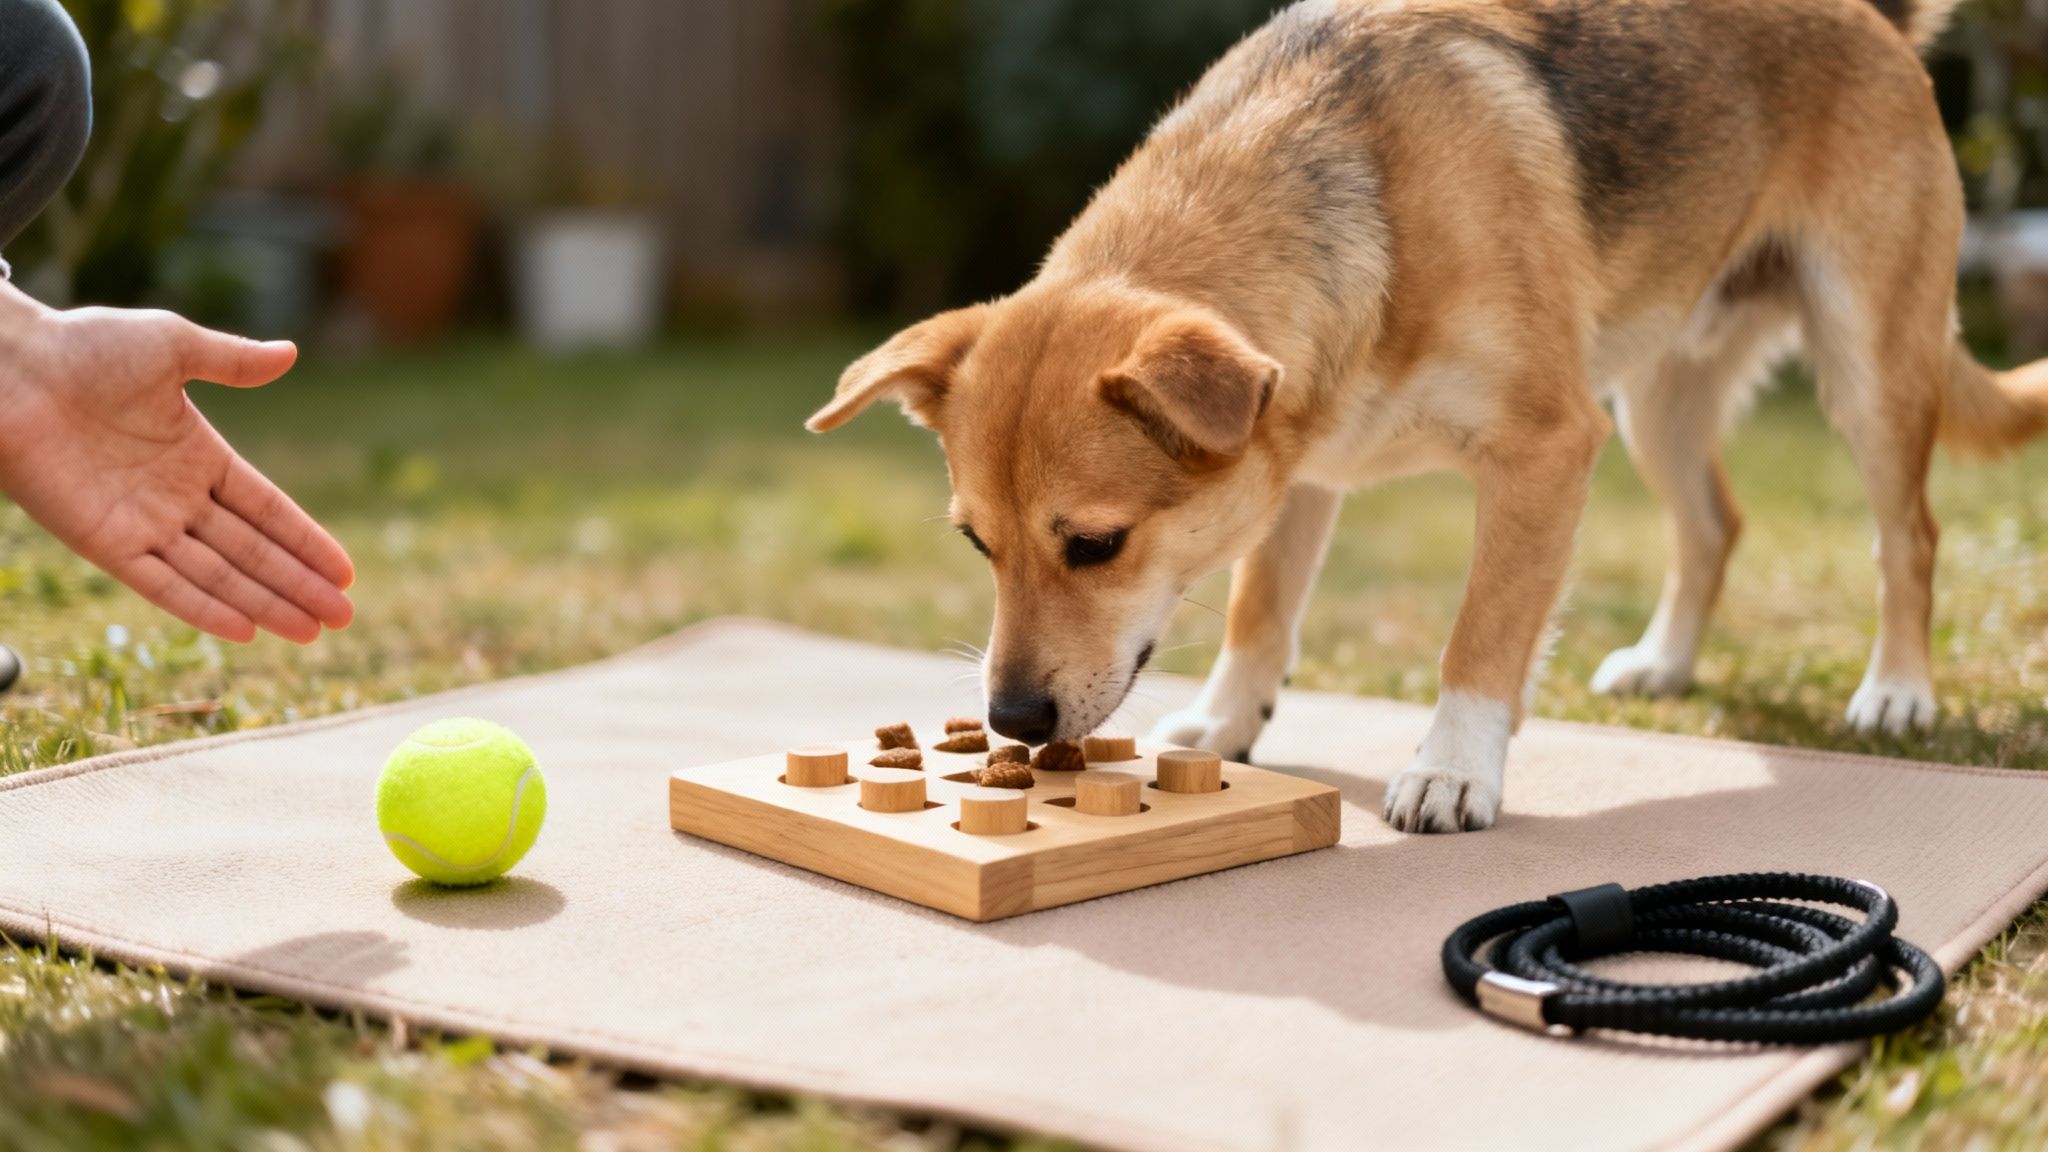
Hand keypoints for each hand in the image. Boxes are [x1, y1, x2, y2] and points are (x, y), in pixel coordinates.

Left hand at [0, 285, 352, 642]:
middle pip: (252, 551)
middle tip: (343, 616)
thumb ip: (233, 360)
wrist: (11, 368)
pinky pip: (163, 583)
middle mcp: (176, 498)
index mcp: (198, 455)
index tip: (344, 571)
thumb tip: (291, 353)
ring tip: (310, 632)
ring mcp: (142, 524)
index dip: (305, 540)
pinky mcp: (104, 543)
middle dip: (299, 585)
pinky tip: (246, 630)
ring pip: (218, 575)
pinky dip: (202, 607)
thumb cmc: (83, 346)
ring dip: (266, 604)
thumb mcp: (173, 345)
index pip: (266, 508)